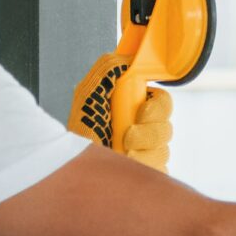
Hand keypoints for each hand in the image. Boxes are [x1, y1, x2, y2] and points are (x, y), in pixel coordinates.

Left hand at [67, 47, 172, 169]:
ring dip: (142, 152)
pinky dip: (143, 169)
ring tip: (121, 153)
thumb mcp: (88, 95)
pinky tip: (127, 166)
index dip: (157, 108)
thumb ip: (108, 72)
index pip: (163, 103)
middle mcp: (143, 131)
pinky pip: (159, 172)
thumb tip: (129, 58)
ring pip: (162, 151)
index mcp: (134, 109)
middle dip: (148, 132)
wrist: (69, 164)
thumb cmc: (79, 130)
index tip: (141, 112)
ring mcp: (145, 155)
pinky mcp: (145, 176)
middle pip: (166, 128)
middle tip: (127, 136)